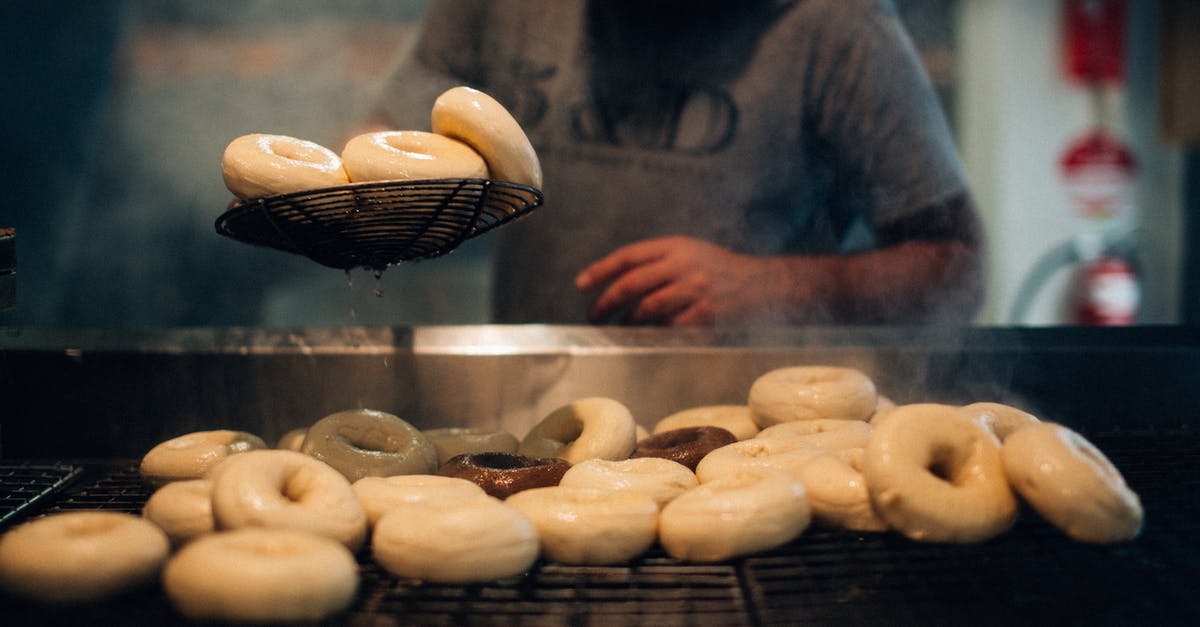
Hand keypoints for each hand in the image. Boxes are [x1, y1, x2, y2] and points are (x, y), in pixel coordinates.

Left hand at [574, 236, 769, 324]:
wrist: (763, 283)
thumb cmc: (718, 268)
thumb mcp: (689, 251)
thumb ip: (656, 261)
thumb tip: (615, 280)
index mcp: (674, 246)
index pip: (627, 257)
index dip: (600, 270)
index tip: (580, 285)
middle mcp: (683, 265)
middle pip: (631, 284)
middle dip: (606, 302)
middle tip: (593, 315)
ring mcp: (695, 289)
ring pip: (646, 309)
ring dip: (627, 322)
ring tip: (619, 328)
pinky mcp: (706, 313)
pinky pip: (670, 327)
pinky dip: (653, 334)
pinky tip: (645, 336)